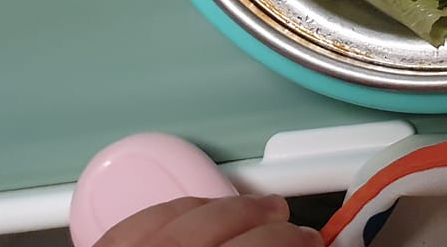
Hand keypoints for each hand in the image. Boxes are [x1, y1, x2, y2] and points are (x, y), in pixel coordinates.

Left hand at [96, 195, 321, 246]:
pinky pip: (136, 223)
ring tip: (256, 207)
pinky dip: (173, 209)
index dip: (288, 240)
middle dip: (264, 219)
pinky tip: (196, 207)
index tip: (310, 239)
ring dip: (225, 206)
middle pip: (218, 227)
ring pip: (178, 217)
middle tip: (294, 223)